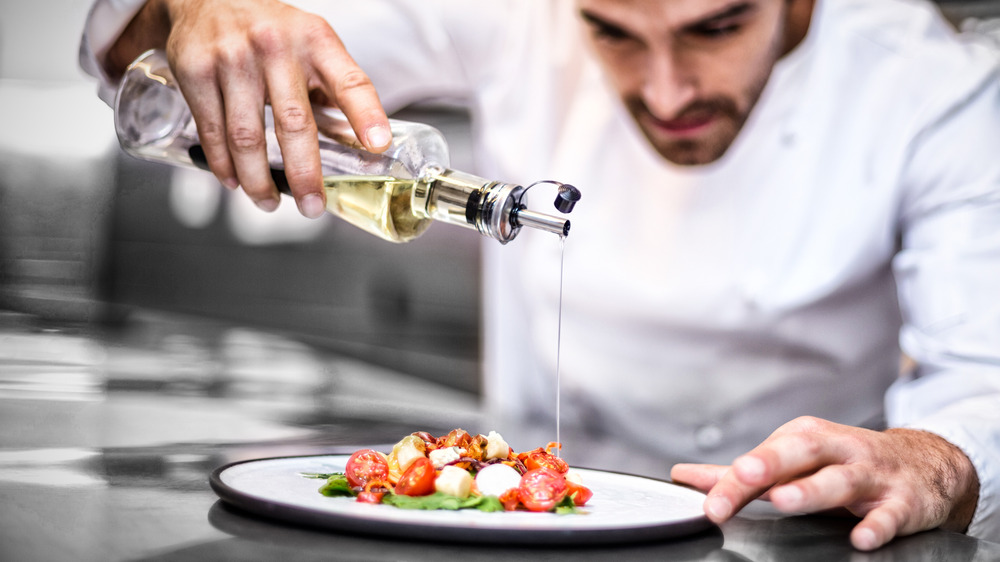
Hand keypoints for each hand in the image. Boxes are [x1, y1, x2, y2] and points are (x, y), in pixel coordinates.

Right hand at [106, 0, 390, 216]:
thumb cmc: (270, 30)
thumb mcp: (311, 43)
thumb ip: (332, 88)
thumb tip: (359, 144)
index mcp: (315, 41)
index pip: (349, 80)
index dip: (366, 114)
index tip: (378, 144)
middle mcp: (275, 47)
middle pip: (294, 123)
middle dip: (304, 174)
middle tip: (311, 207)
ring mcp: (232, 59)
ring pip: (247, 137)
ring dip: (259, 181)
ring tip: (269, 202)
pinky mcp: (196, 71)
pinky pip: (213, 132)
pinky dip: (224, 166)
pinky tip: (234, 182)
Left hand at [670, 416, 978, 550]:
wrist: (923, 463)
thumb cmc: (843, 461)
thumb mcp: (793, 460)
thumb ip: (740, 473)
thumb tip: (685, 477)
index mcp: (803, 439)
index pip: (762, 459)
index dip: (732, 481)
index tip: (710, 503)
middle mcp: (835, 451)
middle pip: (798, 453)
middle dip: (768, 463)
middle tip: (742, 477)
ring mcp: (870, 474)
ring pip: (840, 480)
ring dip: (812, 490)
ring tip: (785, 501)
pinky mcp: (902, 501)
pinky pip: (890, 514)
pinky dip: (877, 524)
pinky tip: (861, 537)